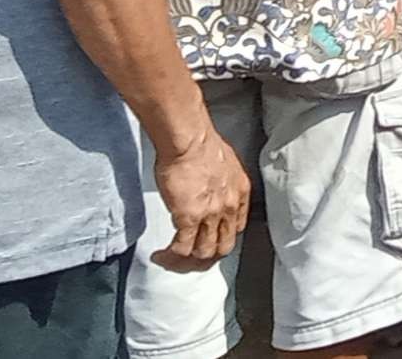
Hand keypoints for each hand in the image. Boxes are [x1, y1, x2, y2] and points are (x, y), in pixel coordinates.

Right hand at [150, 130, 250, 270]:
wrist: (190, 142)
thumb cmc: (202, 145)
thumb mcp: (225, 164)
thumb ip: (221, 182)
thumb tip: (210, 188)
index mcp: (239, 192)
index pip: (237, 227)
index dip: (223, 238)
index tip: (211, 240)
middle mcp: (228, 207)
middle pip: (223, 247)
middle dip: (207, 257)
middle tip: (191, 259)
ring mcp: (210, 216)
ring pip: (203, 253)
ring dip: (187, 261)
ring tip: (173, 260)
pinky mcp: (189, 219)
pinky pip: (182, 248)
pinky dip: (171, 256)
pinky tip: (161, 255)